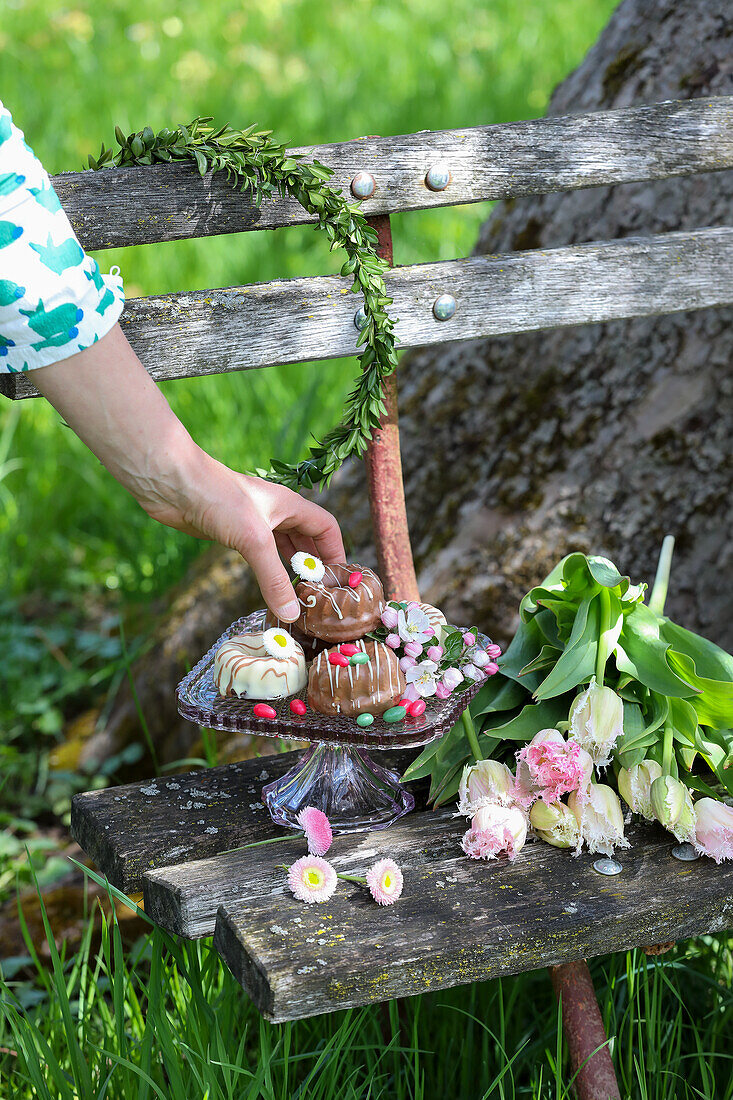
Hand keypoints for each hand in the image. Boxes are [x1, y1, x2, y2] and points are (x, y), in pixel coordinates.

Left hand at [33, 323, 343, 620]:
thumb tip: (294, 613)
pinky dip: (267, 572)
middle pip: (306, 540)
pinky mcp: (231, 533)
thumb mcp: (254, 541)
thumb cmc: (218, 498)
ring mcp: (252, 523)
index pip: (326, 527)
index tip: (339, 580)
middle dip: (314, 565)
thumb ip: (274, 578)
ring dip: (290, 571)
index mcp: (289, 505)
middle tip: (319, 596)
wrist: (172, 483)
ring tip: (298, 597)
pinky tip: (267, 588)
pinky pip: (258, 556)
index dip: (336, 551)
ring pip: (281, 549)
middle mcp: (275, 513)